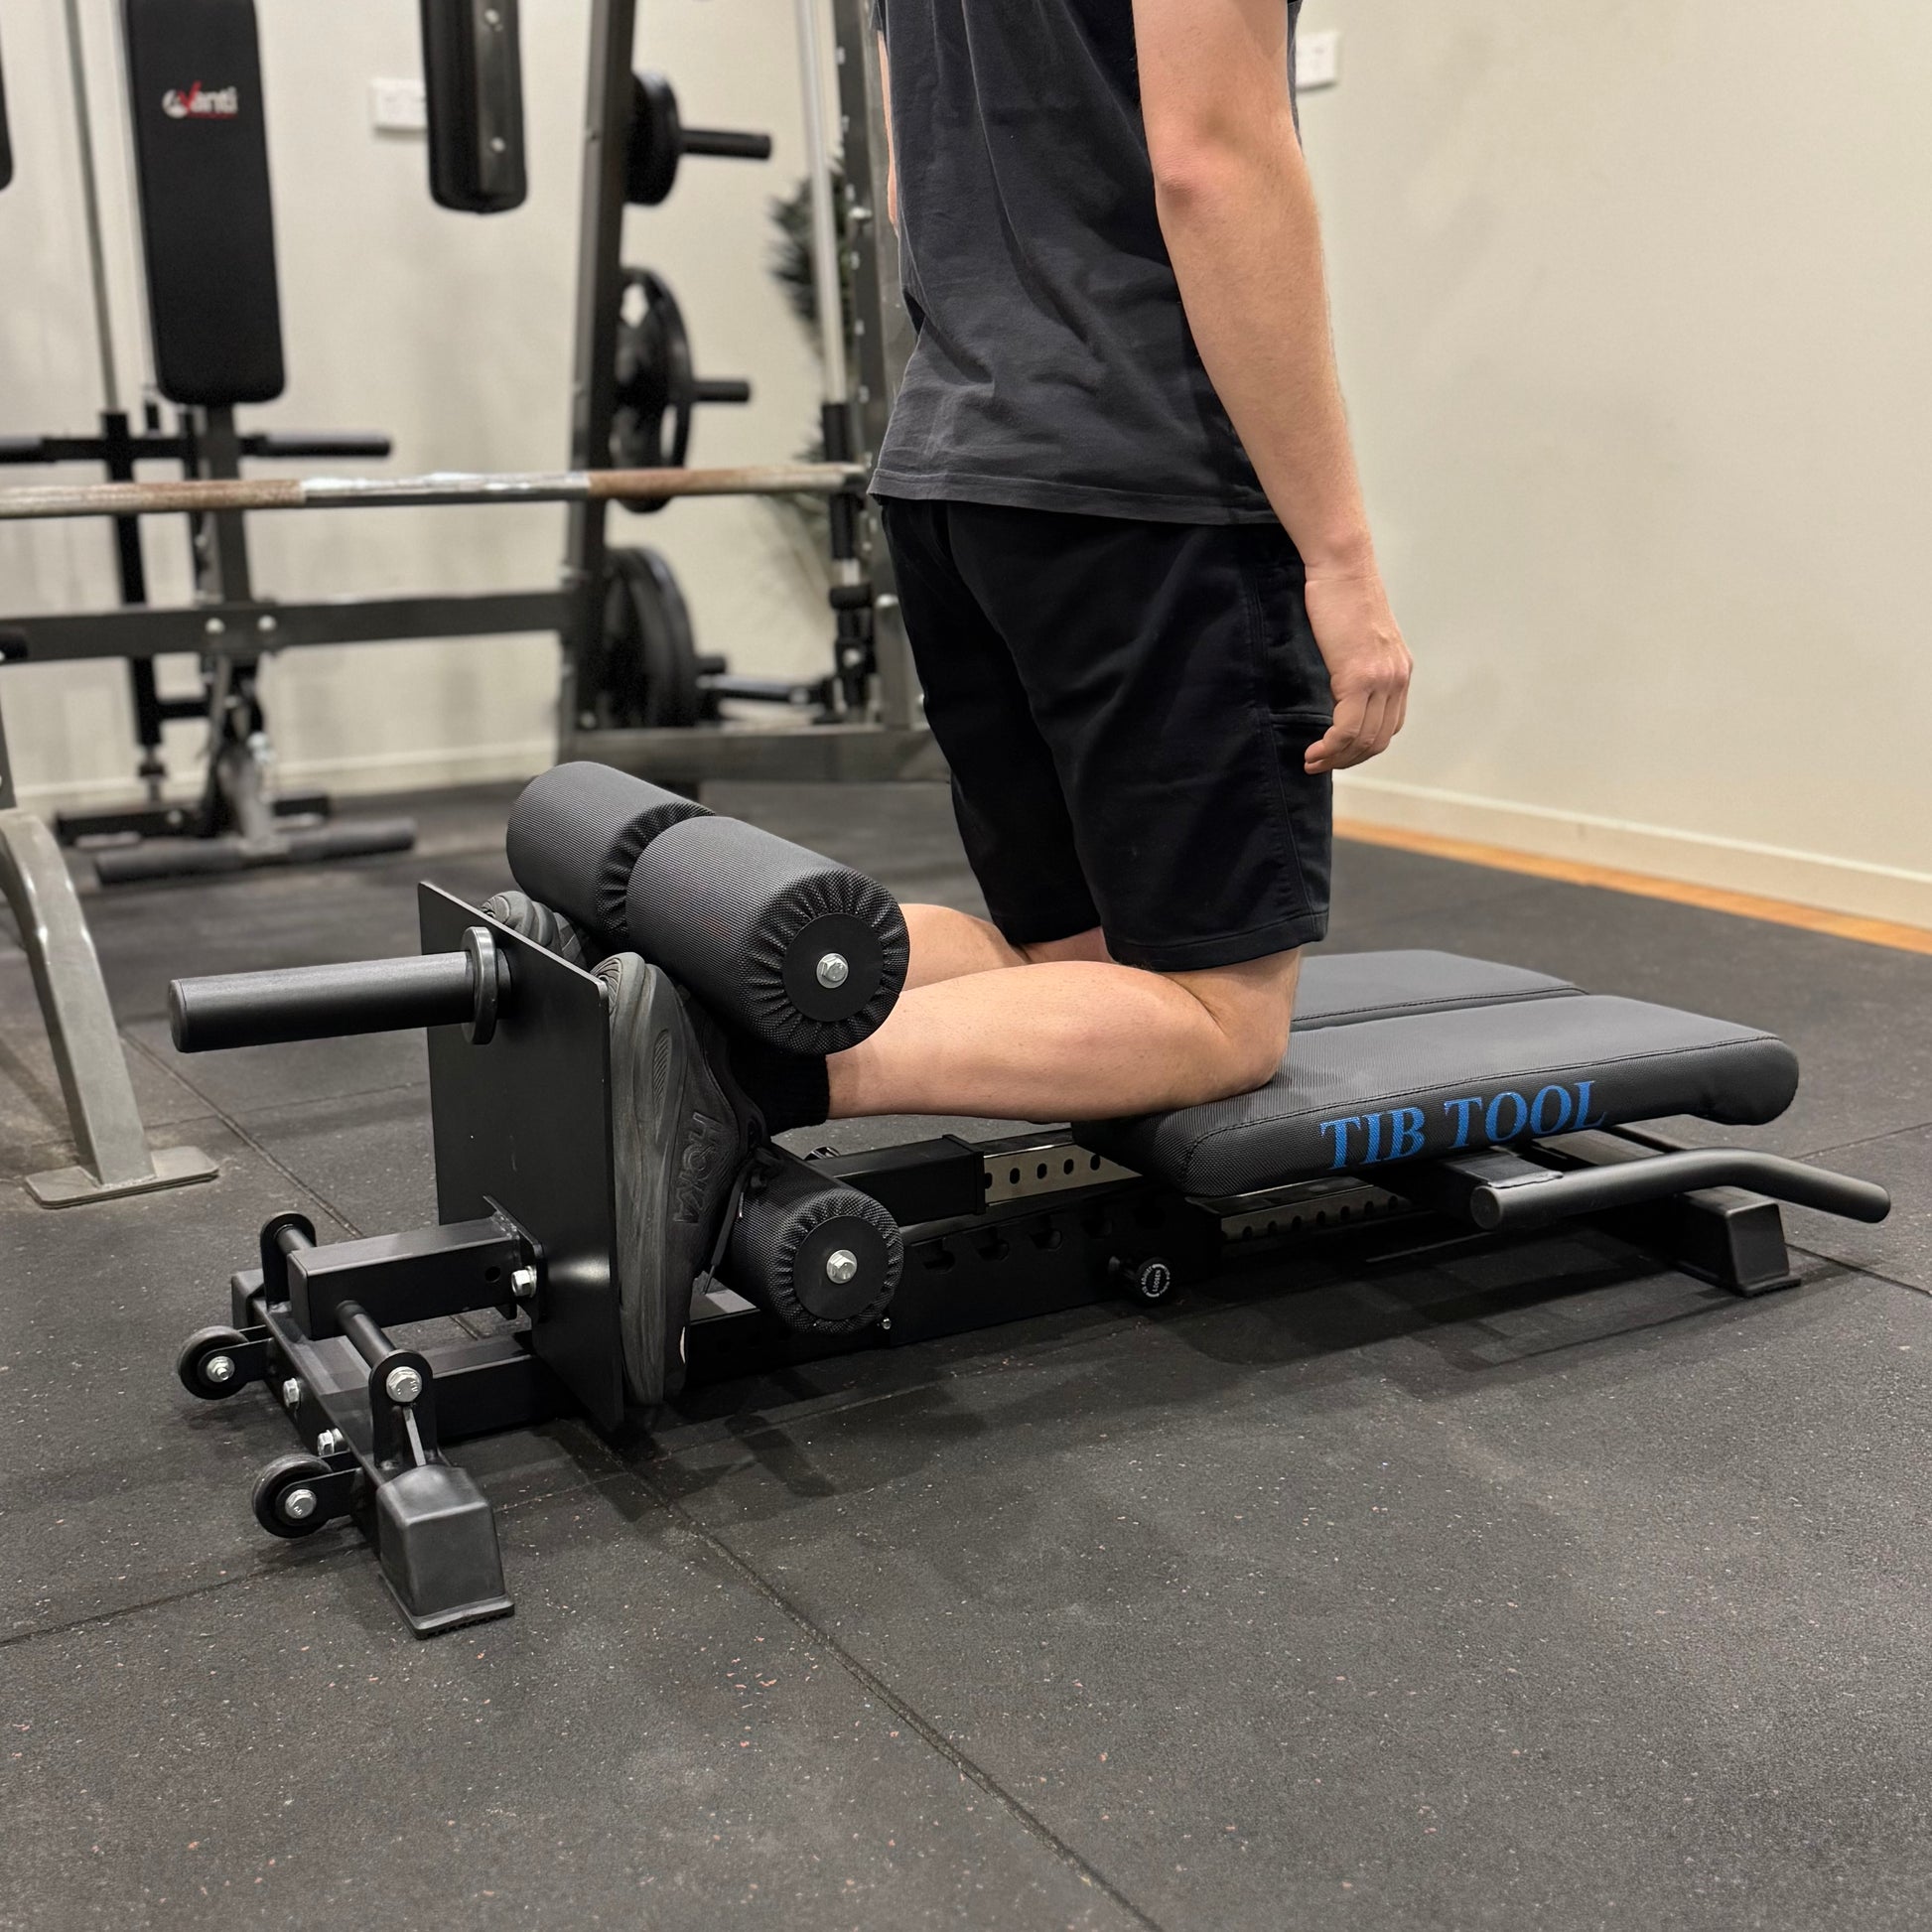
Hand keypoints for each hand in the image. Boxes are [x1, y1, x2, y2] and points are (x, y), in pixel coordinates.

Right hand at [1302, 566, 1411, 773]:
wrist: (1341, 567)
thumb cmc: (1341, 595)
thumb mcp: (1357, 638)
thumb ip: (1357, 667)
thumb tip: (1339, 691)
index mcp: (1400, 671)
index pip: (1389, 726)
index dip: (1363, 748)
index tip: (1337, 753)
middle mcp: (1397, 678)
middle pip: (1379, 739)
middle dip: (1349, 760)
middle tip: (1320, 765)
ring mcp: (1382, 679)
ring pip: (1363, 739)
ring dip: (1337, 758)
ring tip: (1313, 761)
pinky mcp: (1359, 676)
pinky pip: (1346, 727)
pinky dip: (1331, 746)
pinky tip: (1315, 750)